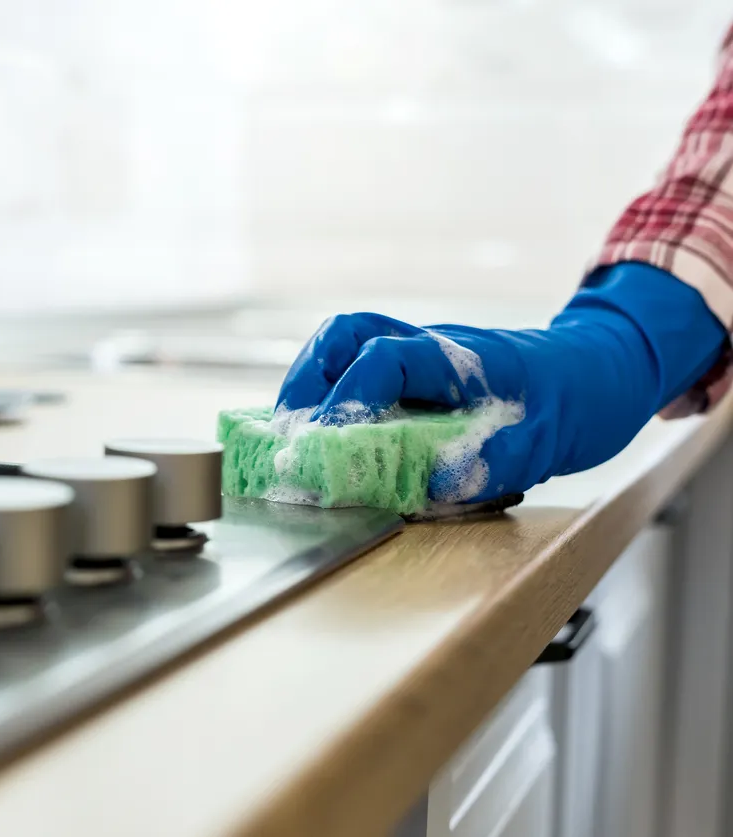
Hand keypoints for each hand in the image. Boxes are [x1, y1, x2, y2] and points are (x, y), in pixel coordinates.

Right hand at [275, 263, 725, 502]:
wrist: (606, 372)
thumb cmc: (580, 400)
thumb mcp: (544, 442)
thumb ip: (488, 464)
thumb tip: (425, 485)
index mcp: (456, 355)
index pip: (383, 358)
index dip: (347, 397)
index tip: (326, 439)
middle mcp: (429, 345)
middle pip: (345, 334)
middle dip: (306, 380)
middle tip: (286, 429)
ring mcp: (420, 356)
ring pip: (345, 344)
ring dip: (311, 382)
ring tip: (295, 429)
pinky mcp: (418, 374)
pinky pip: (360, 367)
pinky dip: (332, 392)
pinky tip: (329, 430)